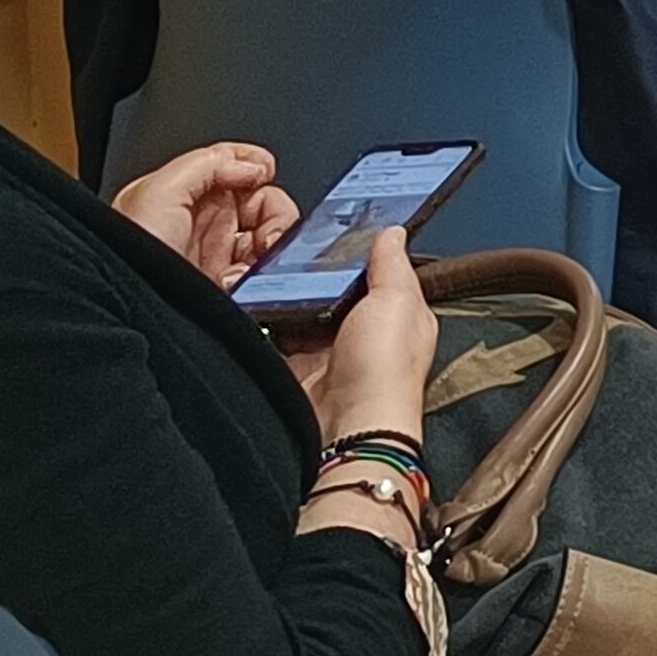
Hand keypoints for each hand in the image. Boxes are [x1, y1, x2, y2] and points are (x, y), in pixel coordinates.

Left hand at [115, 142, 297, 291]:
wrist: (129, 315)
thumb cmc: (123, 259)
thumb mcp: (156, 192)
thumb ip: (207, 162)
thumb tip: (254, 165)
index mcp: (184, 193)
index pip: (237, 166)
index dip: (256, 166)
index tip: (265, 177)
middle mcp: (202, 223)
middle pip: (263, 201)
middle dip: (275, 213)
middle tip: (268, 232)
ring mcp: (216, 256)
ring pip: (270, 236)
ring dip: (273, 245)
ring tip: (254, 260)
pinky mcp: (227, 287)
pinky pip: (265, 272)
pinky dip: (265, 274)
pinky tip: (241, 278)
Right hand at [279, 228, 434, 444]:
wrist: (347, 428)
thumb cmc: (385, 371)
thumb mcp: (396, 302)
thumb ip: (392, 266)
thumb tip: (393, 233)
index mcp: (400, 314)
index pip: (381, 272)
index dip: (362, 251)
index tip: (338, 227)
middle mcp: (366, 332)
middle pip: (337, 289)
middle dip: (317, 272)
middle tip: (293, 246)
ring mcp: (329, 351)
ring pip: (304, 309)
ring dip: (289, 295)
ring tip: (269, 267)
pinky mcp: (297, 368)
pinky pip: (277, 335)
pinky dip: (267, 321)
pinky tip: (256, 302)